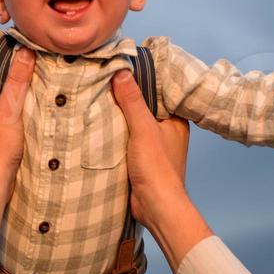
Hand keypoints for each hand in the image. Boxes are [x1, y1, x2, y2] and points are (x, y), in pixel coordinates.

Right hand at [110, 70, 210, 270]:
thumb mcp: (143, 129)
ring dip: (118, 117)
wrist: (156, 207)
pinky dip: (115, 133)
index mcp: (175, 120)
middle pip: (144, 107)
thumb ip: (132, 101)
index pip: (159, 91)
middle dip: (126, 98)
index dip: (142, 79)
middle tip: (105, 79)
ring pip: (133, 124)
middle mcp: (167, 131)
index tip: (123, 66)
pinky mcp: (141, 159)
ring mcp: (154, 146)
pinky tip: (99, 124)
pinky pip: (126, 139)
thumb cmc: (157, 169)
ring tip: (98, 97)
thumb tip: (121, 72)